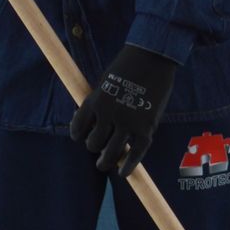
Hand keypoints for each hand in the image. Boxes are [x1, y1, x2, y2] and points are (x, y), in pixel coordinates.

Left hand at [69, 43, 176, 177]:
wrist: (152, 56)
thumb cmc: (127, 67)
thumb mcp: (104, 82)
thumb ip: (97, 103)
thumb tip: (90, 125)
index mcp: (93, 101)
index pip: (77, 129)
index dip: (79, 135)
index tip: (83, 136)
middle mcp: (107, 114)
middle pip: (93, 144)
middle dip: (94, 147)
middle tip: (98, 149)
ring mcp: (127, 123)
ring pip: (110, 153)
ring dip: (105, 162)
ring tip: (104, 164)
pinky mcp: (146, 128)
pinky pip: (134, 154)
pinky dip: (128, 166)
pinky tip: (123, 173)